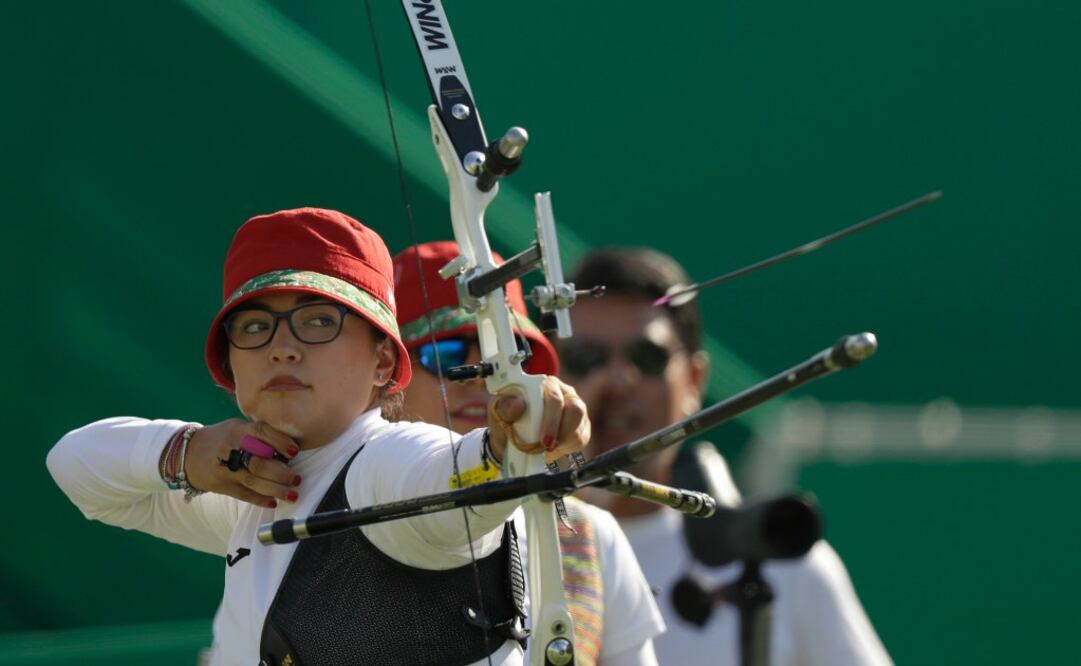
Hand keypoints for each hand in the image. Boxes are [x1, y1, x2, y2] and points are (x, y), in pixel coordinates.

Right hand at [184, 419, 302, 507]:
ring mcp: (225, 469)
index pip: (262, 432)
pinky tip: (274, 502)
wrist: (188, 454)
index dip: (281, 442)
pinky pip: (244, 495)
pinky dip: (260, 499)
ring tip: (292, 494)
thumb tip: (290, 448)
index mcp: (237, 430)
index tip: (295, 452)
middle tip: (296, 478)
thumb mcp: (237, 427)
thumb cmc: (222, 438)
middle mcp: (230, 448)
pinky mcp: (221, 486)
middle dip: (281, 473)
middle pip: (259, 462)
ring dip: (275, 489)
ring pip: (253, 481)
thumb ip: (259, 434)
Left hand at [487, 375, 589, 463]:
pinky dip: (567, 448)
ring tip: (545, 449)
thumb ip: (505, 407)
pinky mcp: (582, 426)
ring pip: (579, 427)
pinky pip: (581, 438)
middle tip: (545, 447)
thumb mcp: (499, 413)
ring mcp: (576, 409)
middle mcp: (565, 393)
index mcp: (546, 384)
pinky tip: (553, 448)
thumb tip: (518, 403)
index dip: (551, 419)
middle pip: (575, 410)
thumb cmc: (506, 422)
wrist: (512, 441)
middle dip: (560, 432)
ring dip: (562, 442)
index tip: (543, 439)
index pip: (555, 397)